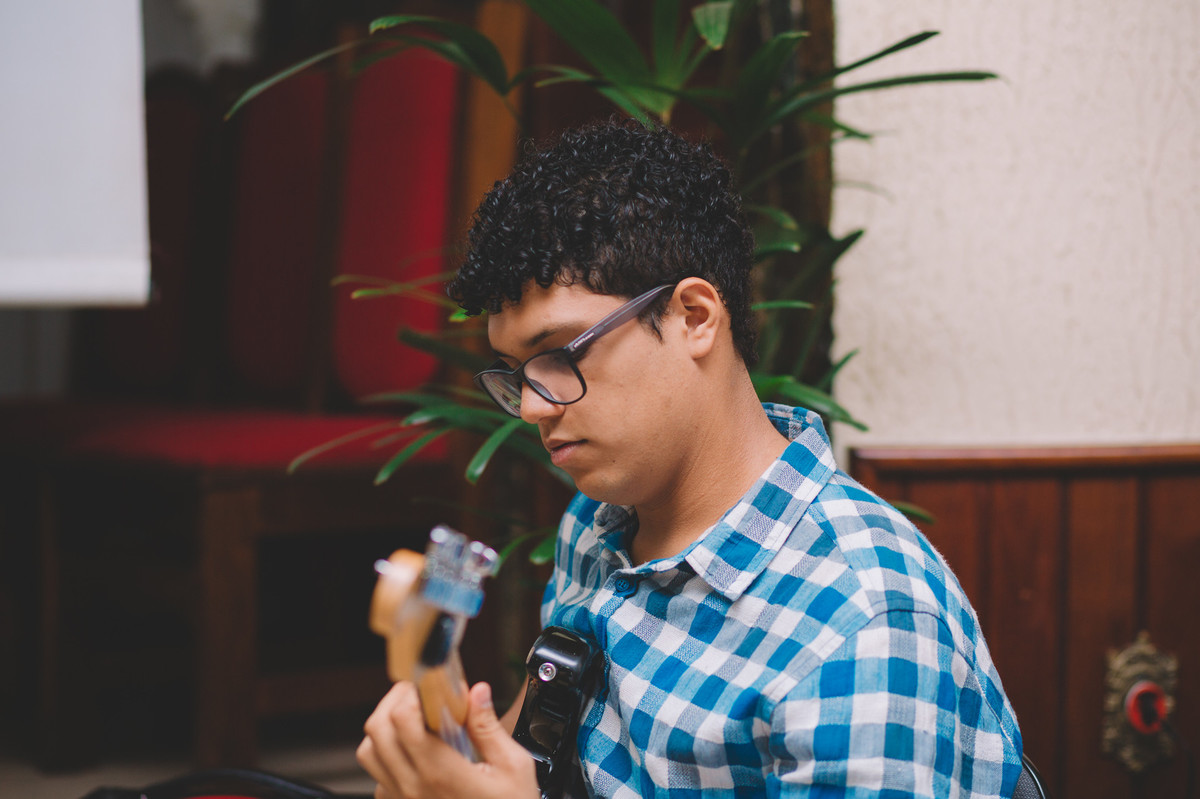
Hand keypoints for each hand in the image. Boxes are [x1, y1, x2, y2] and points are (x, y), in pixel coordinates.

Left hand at [357, 681, 540, 798]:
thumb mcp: (513, 766)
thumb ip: (489, 727)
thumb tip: (476, 692)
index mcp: (441, 772)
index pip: (403, 720)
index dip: (412, 693)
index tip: (430, 686)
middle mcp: (414, 786)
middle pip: (377, 730)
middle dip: (394, 701)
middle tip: (417, 694)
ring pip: (369, 753)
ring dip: (384, 728)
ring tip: (411, 720)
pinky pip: (377, 777)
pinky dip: (387, 758)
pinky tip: (413, 753)